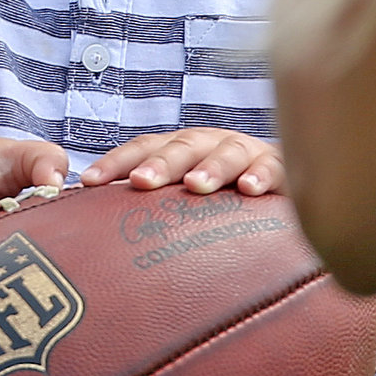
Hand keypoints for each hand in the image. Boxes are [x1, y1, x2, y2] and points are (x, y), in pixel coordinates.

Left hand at [83, 128, 283, 198]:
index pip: (143, 148)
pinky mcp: (279, 167)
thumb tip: (93, 231)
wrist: (288, 173)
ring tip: (195, 185)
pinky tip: (250, 189)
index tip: (88, 183)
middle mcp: (210, 144)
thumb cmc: (222, 193)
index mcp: (180, 148)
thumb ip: (150, 206)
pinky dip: (261, 175)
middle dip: (161, 163)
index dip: (116, 162)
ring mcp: (245, 152)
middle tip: (141, 182)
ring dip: (210, 167)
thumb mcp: (184, 195)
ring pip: (226, 152)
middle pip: (181, 147)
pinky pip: (273, 168)